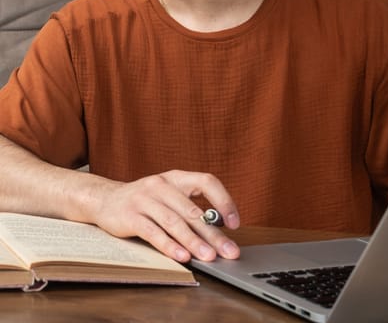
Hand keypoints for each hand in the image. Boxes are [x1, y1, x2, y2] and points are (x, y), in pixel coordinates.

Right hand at [88, 170, 240, 262]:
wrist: (104, 199)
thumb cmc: (145, 200)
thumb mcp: (168, 195)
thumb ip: (188, 207)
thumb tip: (218, 229)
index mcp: (177, 177)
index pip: (207, 181)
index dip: (223, 200)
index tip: (235, 222)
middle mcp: (162, 184)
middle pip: (193, 211)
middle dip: (213, 234)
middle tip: (228, 250)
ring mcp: (145, 199)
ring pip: (175, 223)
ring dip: (194, 242)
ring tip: (209, 257)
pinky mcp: (130, 216)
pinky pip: (153, 233)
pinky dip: (169, 245)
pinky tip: (182, 256)